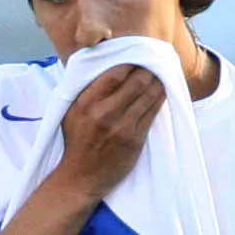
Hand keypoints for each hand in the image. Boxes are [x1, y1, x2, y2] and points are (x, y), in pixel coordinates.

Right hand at [53, 67, 163, 206]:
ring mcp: (121, 127)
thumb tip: (107, 68)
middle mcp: (105, 112)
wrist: (79, 177)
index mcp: (87, 102)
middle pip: (136, 81)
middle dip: (148, 70)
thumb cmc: (76, 143)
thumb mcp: (72, 112)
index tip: (137, 57)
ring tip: (161, 74)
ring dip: (158, 82)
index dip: (131, 62)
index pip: (115, 72)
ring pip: (148, 96)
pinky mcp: (134, 140)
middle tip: (155, 63)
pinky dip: (159, 100)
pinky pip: (152, 114)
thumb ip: (88, 91)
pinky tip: (163, 92)